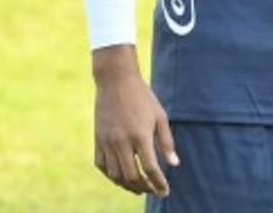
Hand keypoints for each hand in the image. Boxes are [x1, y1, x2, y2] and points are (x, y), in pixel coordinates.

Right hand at [93, 45, 178, 196]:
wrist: (116, 80)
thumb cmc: (142, 96)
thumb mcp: (159, 115)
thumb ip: (166, 141)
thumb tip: (174, 164)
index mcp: (141, 135)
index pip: (151, 169)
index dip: (159, 184)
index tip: (165, 191)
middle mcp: (122, 142)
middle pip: (132, 177)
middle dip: (144, 188)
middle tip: (153, 190)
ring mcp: (108, 142)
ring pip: (116, 175)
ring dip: (128, 186)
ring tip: (139, 187)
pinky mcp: (98, 139)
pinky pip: (102, 166)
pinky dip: (111, 175)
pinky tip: (120, 176)